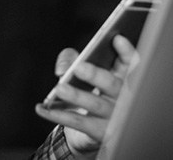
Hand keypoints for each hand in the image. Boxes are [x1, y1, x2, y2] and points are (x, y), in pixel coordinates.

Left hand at [34, 34, 139, 157]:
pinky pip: (79, 123)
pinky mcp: (101, 133)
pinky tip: (42, 108)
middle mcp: (123, 98)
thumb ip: (71, 60)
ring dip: (76, 96)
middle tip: (79, 67)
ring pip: (96, 104)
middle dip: (95, 75)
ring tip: (60, 88)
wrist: (87, 133)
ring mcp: (114, 117)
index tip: (116, 38)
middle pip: (112, 84)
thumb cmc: (88, 95)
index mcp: (122, 78)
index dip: (126, 51)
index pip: (130, 64)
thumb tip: (63, 66)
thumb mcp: (79, 74)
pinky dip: (57, 114)